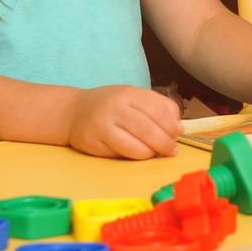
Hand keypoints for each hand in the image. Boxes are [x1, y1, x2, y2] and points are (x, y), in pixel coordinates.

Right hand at [65, 85, 183, 158]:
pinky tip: (138, 154)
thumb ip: (158, 107)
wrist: (73, 112)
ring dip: (151, 153)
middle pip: (147, 129)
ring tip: (156, 153)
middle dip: (164, 143)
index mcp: (128, 93)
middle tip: (172, 150)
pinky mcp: (92, 144)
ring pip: (134, 146)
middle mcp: (114, 108)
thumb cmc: (111, 105)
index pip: (157, 110)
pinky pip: (120, 155)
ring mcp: (101, 126)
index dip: (171, 125)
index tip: (178, 134)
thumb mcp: (134, 97)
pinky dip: (134, 157)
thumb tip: (178, 127)